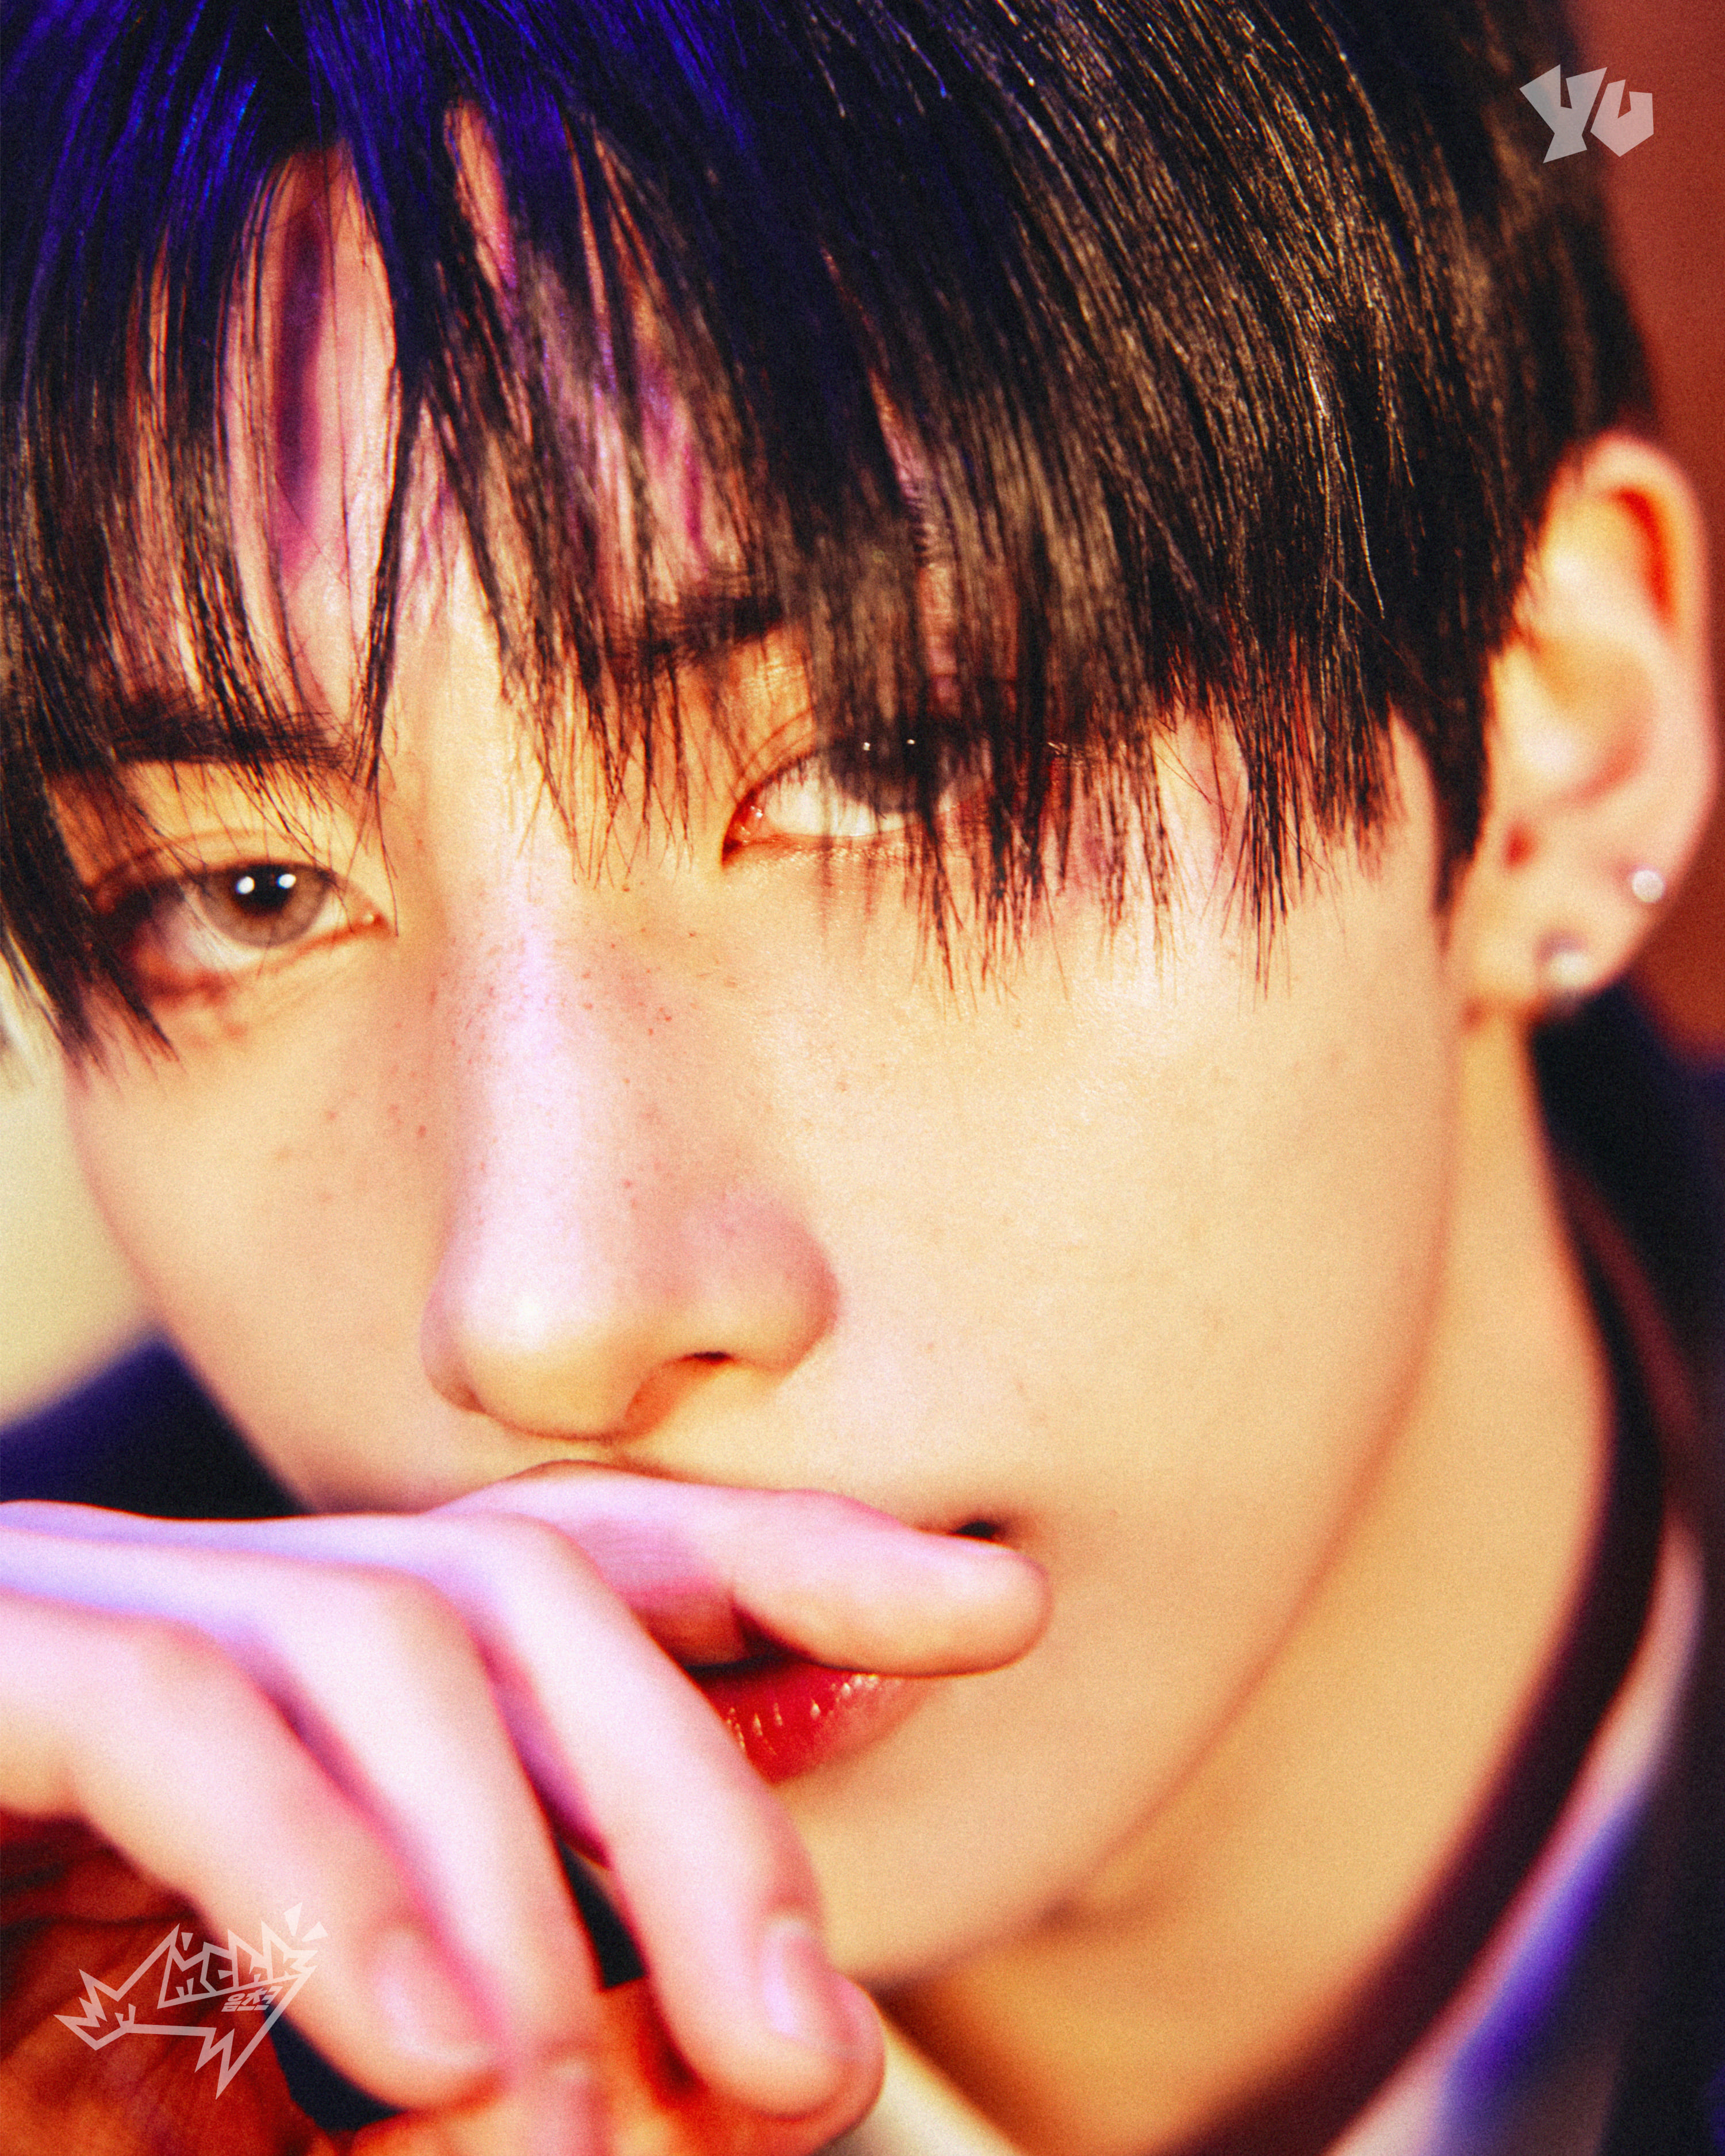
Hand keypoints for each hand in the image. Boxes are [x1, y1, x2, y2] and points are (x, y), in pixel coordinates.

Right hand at [0, 1474, 1045, 2147]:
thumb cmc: (51, 2043)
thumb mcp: (329, 2065)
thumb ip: (510, 2003)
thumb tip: (745, 2023)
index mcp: (324, 1672)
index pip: (596, 1561)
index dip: (797, 1561)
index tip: (994, 1606)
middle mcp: (226, 1604)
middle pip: (531, 1593)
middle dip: (697, 1797)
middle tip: (807, 2052)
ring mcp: (86, 1619)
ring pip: (387, 1641)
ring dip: (525, 1878)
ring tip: (581, 2114)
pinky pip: (181, 1723)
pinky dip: (328, 1877)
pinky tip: (435, 2045)